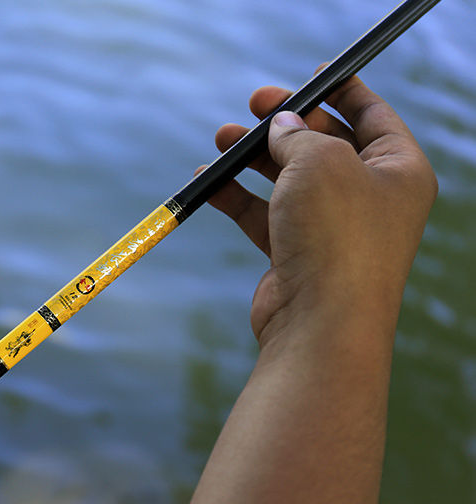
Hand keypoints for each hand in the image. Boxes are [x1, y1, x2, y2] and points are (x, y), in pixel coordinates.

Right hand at [205, 75, 436, 344]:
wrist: (320, 322)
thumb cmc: (337, 236)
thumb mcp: (320, 161)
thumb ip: (298, 135)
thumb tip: (281, 127)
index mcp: (398, 171)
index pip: (372, 116)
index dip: (342, 92)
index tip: (311, 77)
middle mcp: (369, 200)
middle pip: (325, 146)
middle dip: (286, 124)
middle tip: (255, 105)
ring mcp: (331, 229)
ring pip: (289, 180)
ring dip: (254, 158)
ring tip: (221, 138)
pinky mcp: (297, 253)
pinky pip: (265, 214)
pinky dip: (237, 197)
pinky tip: (209, 182)